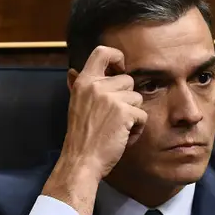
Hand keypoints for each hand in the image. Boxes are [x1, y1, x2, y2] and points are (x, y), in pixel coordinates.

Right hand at [42, 46, 146, 214]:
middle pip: (128, 80)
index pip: (103, 52)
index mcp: (83, 82)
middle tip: (111, 119)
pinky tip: (122, 138)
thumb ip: (77, 86)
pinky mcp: (124, 113)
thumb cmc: (80, 138)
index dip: (117, 57)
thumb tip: (71, 71)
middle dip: (126, 100)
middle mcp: (96, 86)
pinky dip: (136, 129)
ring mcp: (111, 98)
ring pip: (137, 98)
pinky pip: (142, 115)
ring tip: (116, 129)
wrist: (81, 161)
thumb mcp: (75, 106)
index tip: (119, 69)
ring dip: (132, 115)